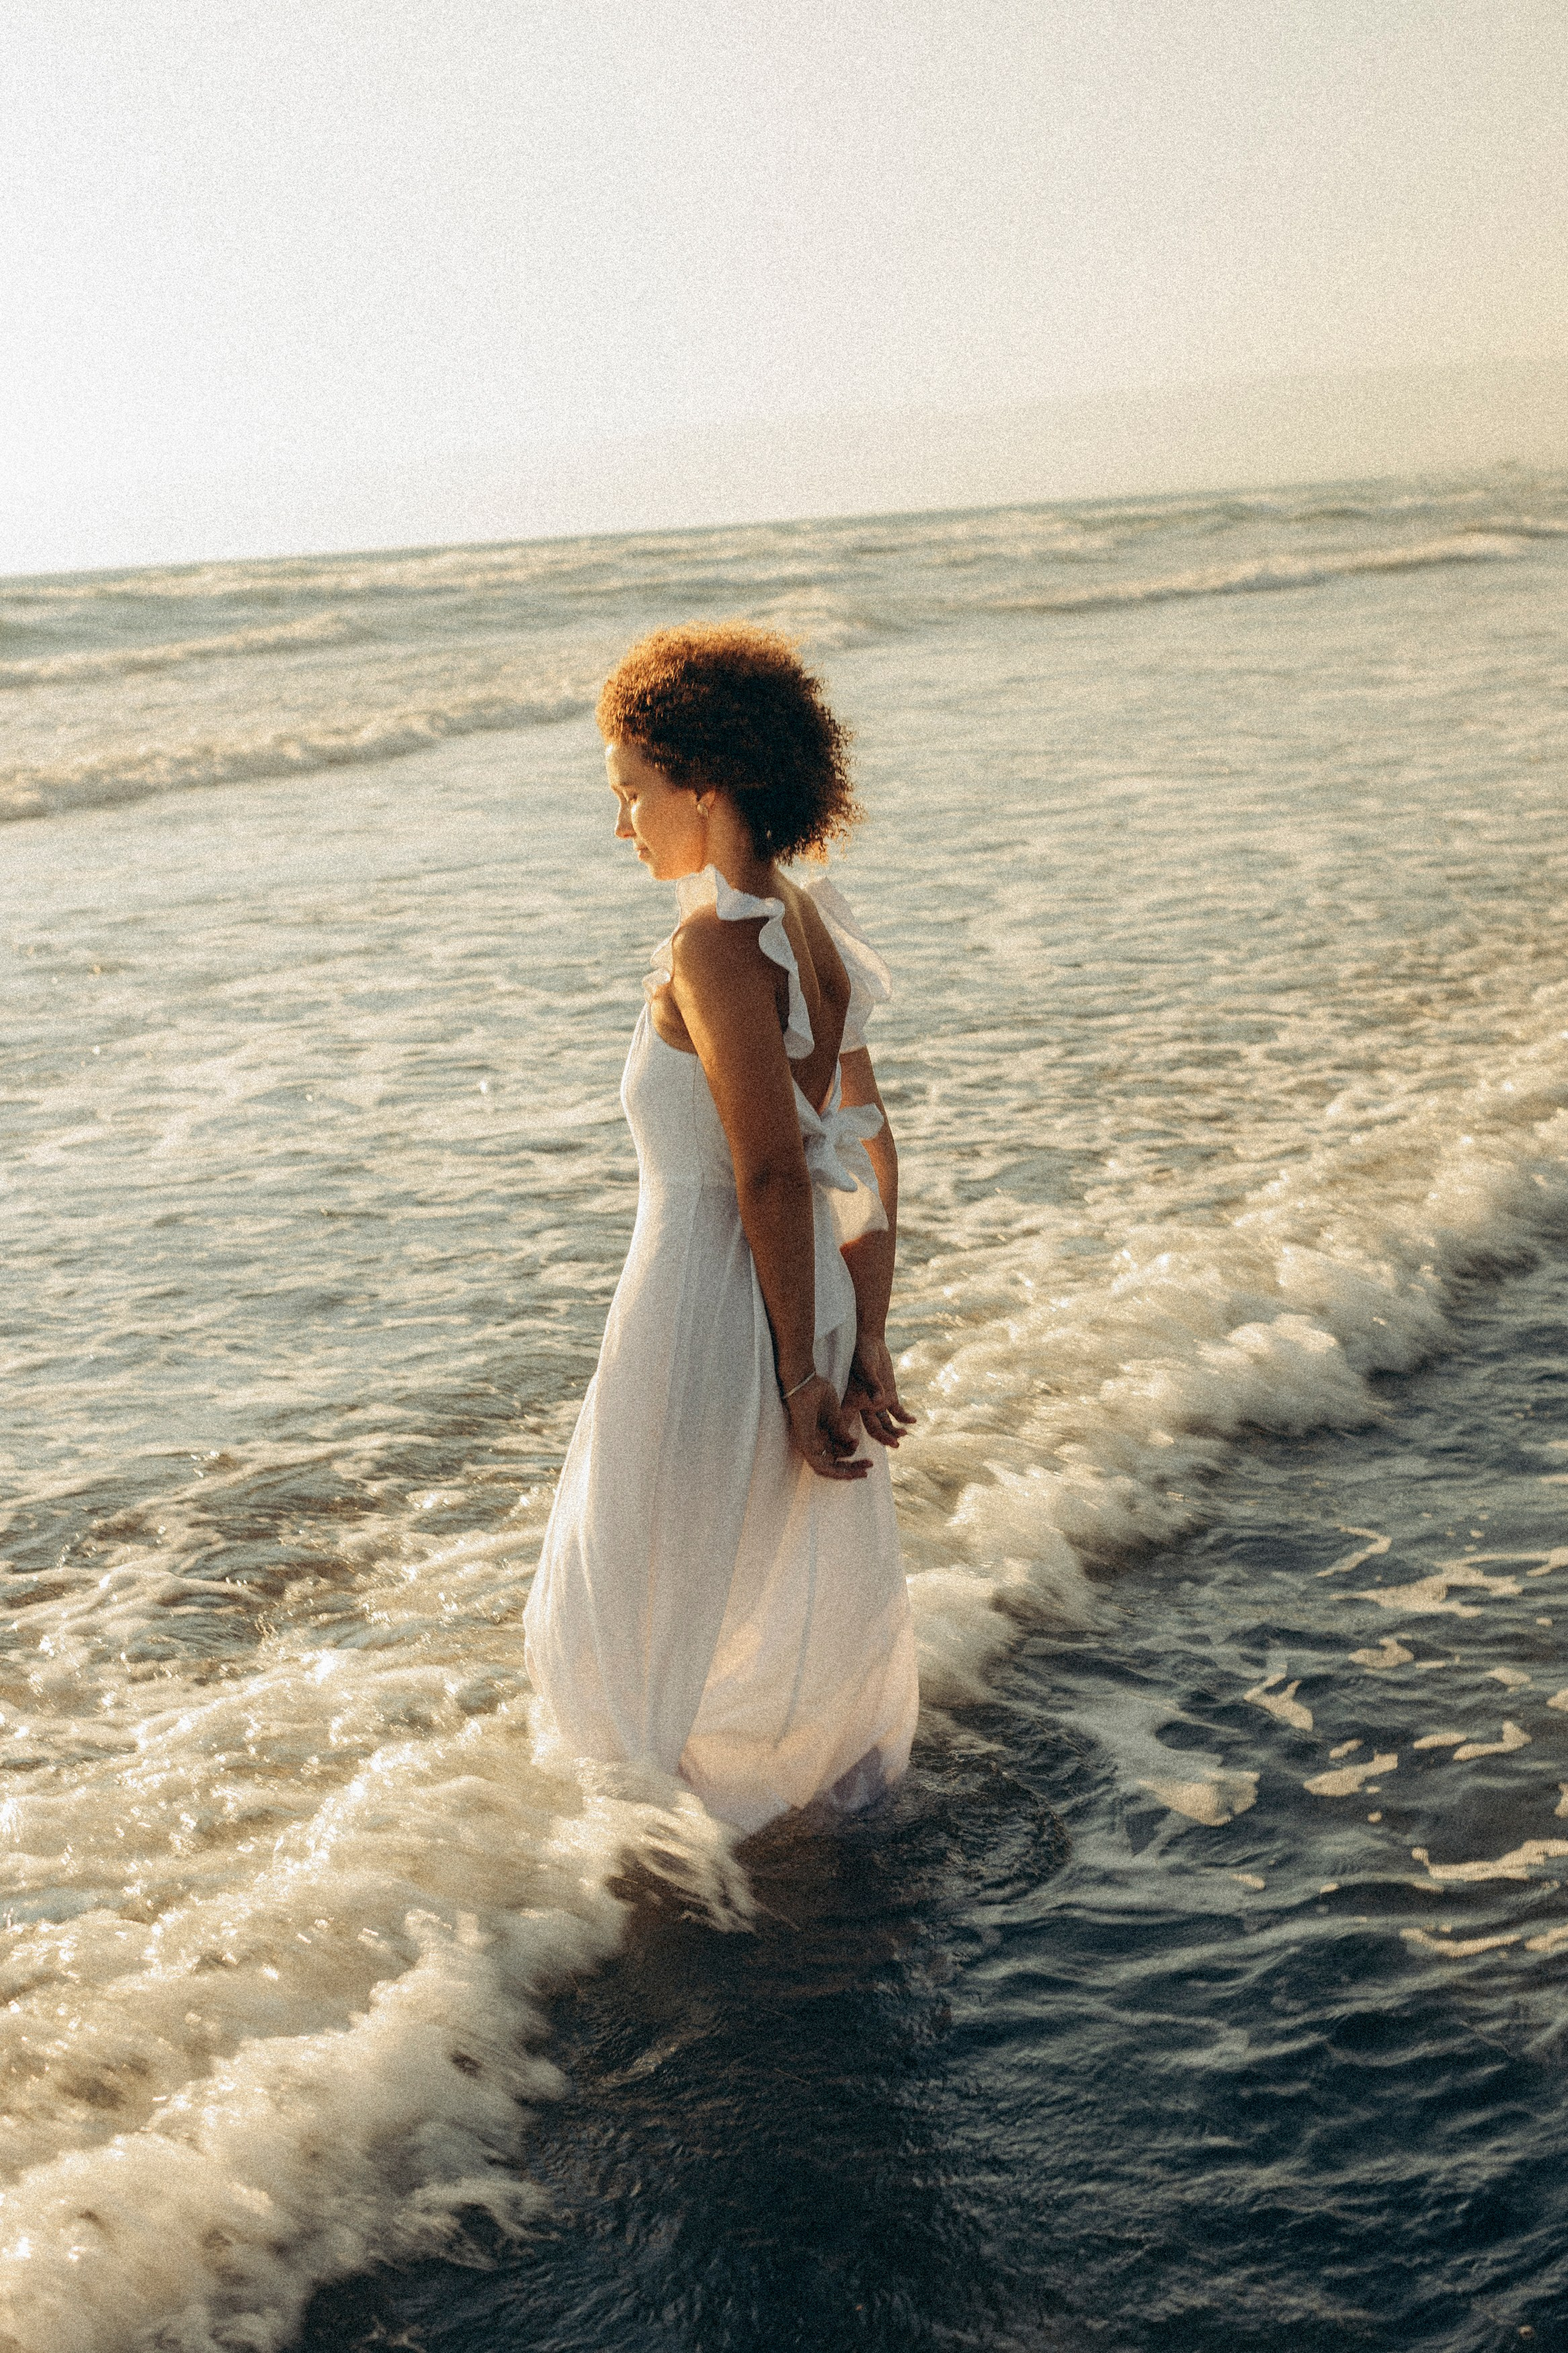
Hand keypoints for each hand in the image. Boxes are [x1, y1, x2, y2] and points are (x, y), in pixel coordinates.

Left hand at [783, 1373, 870, 1480]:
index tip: (869, 1461)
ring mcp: (808, 1445)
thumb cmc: (818, 1393)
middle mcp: (815, 1442)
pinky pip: (818, 1466)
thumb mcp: (837, 1417)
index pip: (838, 1455)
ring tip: (862, 1473)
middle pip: (834, 1463)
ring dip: (845, 1474)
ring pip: (827, 1469)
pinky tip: (847, 1474)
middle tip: (868, 1469)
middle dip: (852, 1469)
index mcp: (822, 1435)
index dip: (853, 1460)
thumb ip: (843, 1434)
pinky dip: (833, 1472)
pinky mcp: (804, 1445)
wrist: (806, 1383)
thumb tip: (854, 1446)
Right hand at [843, 1335, 915, 1449]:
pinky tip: (913, 1420)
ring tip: (904, 1435)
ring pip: (885, 1423)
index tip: (856, 1452)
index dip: (850, 1441)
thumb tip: (879, 1402)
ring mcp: (877, 1402)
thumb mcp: (866, 1368)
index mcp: (852, 1402)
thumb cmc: (863, 1354)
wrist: (870, 1341)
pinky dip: (904, 1417)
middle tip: (895, 1445)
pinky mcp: (889, 1395)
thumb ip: (872, 1385)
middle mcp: (863, 1406)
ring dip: (894, 1431)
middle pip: (873, 1428)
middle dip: (883, 1439)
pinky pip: (897, 1411)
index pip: (848, 1426)